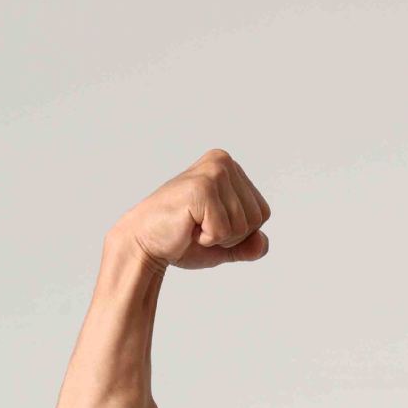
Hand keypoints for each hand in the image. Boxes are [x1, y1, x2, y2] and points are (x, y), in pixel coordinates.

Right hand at [108, 147, 271, 272]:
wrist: (144, 242)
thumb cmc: (182, 239)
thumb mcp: (226, 244)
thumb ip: (250, 245)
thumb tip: (263, 243)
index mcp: (230, 168)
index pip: (263, 213)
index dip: (240, 232)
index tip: (210, 223)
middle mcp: (223, 162)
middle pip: (257, 218)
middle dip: (231, 235)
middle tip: (199, 226)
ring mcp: (213, 172)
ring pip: (242, 226)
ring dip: (217, 237)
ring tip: (193, 225)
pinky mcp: (201, 189)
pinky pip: (224, 231)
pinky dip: (207, 238)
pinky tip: (187, 226)